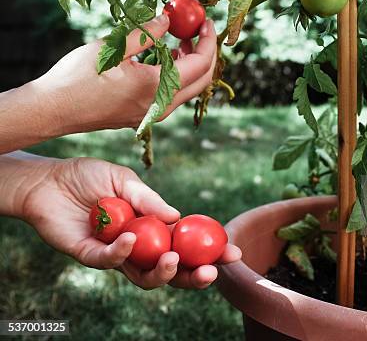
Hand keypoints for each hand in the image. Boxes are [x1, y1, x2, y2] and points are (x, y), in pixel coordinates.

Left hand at [16, 155, 240, 289]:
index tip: (233, 252)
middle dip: (194, 276)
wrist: (48, 179)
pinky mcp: (90, 255)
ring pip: (145, 277)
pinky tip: (130, 237)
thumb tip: (177, 217)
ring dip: (164, 273)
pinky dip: (123, 252)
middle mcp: (139, 246)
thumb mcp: (125, 180)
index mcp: (154, 228)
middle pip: (172, 271)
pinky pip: (110, 262)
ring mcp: (116, 254)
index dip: (210, 253)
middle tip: (210, 272)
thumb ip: (148, 199)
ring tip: (174, 259)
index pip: (187, 246)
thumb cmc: (89, 176)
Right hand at [34, 15, 216, 133]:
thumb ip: (145, 34)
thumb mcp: (112, 48)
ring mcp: (152, 115)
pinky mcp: (143, 116)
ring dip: (190, 64)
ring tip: (179, 40)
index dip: (208, 42)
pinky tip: (163, 57)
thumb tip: (167, 20)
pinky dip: (175, 75)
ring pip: (187, 89)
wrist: (53, 110)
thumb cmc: (76, 78)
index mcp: (156, 88)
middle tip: (198, 30)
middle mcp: (160, 106)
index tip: (206, 22)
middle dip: (206, 53)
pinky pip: (170, 95)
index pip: (200, 64)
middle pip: (201, 80)